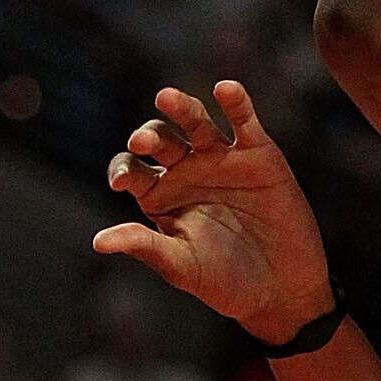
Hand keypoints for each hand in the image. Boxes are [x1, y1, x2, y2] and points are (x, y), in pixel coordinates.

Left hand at [94, 79, 334, 346]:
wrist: (281, 290)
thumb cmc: (226, 282)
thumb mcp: (182, 267)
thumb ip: (145, 247)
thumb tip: (98, 242)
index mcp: (160, 195)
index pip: (132, 169)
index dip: (123, 169)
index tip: (121, 182)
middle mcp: (186, 171)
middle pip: (160, 140)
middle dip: (150, 136)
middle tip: (142, 142)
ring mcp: (222, 159)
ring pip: (196, 123)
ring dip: (181, 108)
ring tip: (166, 97)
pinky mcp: (258, 153)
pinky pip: (243, 121)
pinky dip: (236, 102)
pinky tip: (225, 90)